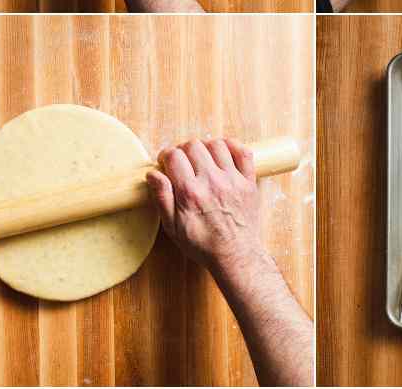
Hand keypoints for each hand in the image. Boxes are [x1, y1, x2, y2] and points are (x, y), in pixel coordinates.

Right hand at [146, 139, 266, 277]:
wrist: (236, 256)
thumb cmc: (203, 245)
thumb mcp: (173, 227)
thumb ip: (162, 197)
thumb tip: (153, 174)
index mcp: (190, 193)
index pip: (174, 156)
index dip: (166, 155)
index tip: (166, 162)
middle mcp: (212, 182)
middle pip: (193, 145)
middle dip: (183, 150)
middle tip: (183, 162)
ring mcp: (232, 180)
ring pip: (216, 144)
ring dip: (205, 147)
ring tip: (202, 159)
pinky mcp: (248, 182)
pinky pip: (243, 152)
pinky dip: (232, 146)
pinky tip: (223, 153)